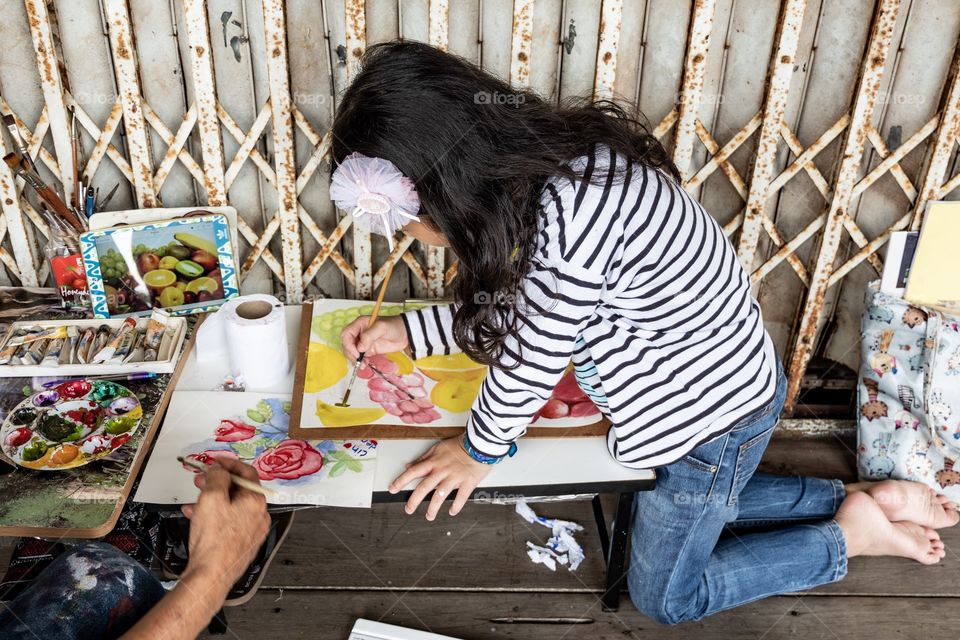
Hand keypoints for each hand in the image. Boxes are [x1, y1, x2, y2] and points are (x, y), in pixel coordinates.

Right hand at [180, 458, 270, 593]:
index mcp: (256, 501)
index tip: (215, 462)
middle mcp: (259, 516)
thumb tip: (219, 470)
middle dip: (217, 483)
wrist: (211, 575)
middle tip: (201, 480)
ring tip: (194, 502)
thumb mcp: (211, 497)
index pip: (247, 473)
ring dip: (211, 500)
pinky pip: (229, 522)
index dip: (229, 464)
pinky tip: (196, 518)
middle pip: (239, 490)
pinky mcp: (242, 544)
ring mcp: (252, 531)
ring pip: (231, 507)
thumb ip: (216, 477)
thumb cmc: (213, 540)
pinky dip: (214, 516)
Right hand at [341, 315, 407, 361]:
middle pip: (347, 344)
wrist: (406, 333)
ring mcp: (363, 342)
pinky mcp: (369, 350)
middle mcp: (359, 333)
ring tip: (363, 365)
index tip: (357, 352)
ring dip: (354, 359)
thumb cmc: (394, 326)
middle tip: (359, 361)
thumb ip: (369, 336)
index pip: (346, 334)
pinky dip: (360, 362)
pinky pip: (360, 357)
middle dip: (351, 353)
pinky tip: (365, 365)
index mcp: (359, 324)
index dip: (348, 344)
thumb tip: (360, 348)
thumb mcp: (382, 327)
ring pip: (351, 352)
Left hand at [389, 436, 492, 519]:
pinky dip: (456, 506)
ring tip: (429, 516)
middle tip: (408, 509)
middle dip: (414, 500)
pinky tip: (451, 512)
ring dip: (433, 507)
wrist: (480, 444)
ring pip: (441, 495)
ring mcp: (455, 477)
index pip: (414, 472)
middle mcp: (442, 471)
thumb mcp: (437, 448)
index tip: (392, 489)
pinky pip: (461, 497)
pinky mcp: (468, 482)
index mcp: (434, 462)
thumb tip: (408, 466)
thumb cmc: (459, 446)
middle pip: (424, 487)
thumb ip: (423, 459)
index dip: (401, 480)